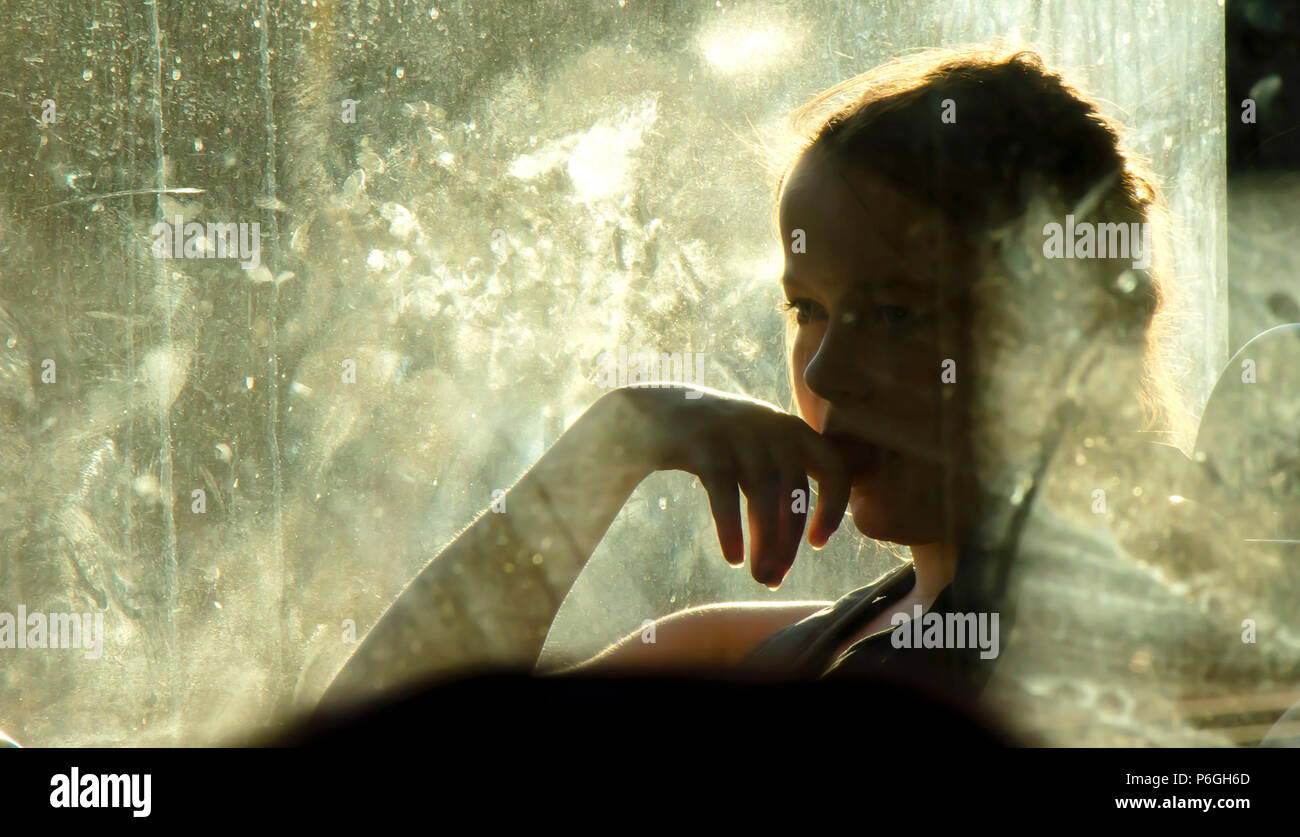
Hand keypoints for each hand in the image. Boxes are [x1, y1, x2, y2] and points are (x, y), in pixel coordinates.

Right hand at [598, 384, 851, 587]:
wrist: (654, 410)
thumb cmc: (713, 444)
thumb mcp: (755, 450)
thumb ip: (779, 480)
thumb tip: (794, 541)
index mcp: (791, 429)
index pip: (834, 466)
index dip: (833, 507)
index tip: (817, 544)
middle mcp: (771, 426)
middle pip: (793, 492)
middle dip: (788, 541)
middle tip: (775, 579)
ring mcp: (737, 431)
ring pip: (764, 494)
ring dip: (766, 541)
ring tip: (760, 576)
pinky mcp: (702, 442)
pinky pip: (725, 492)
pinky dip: (732, 527)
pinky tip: (733, 556)